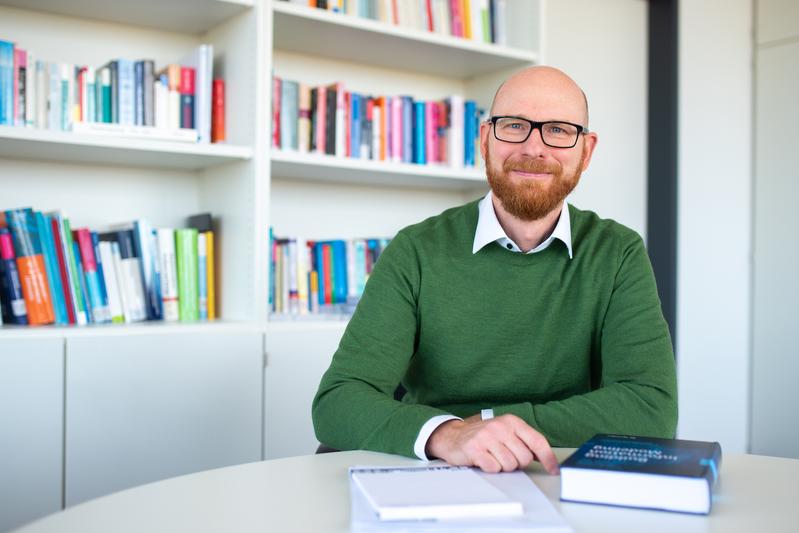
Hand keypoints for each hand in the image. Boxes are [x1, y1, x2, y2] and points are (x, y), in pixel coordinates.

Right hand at [425, 414, 559, 474]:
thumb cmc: (483, 436)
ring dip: (502, 466)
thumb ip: (524, 441)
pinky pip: (494, 468)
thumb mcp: (505, 432)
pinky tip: (484, 460)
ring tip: (493, 457)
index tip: (554, 470)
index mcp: (511, 421)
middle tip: (505, 457)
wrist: (452, 436)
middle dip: (517, 463)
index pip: (537, 441)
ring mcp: (487, 437)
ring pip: (509, 465)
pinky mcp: (475, 449)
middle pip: (524, 458)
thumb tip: (545, 457)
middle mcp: (500, 427)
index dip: (548, 458)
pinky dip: (490, 468)